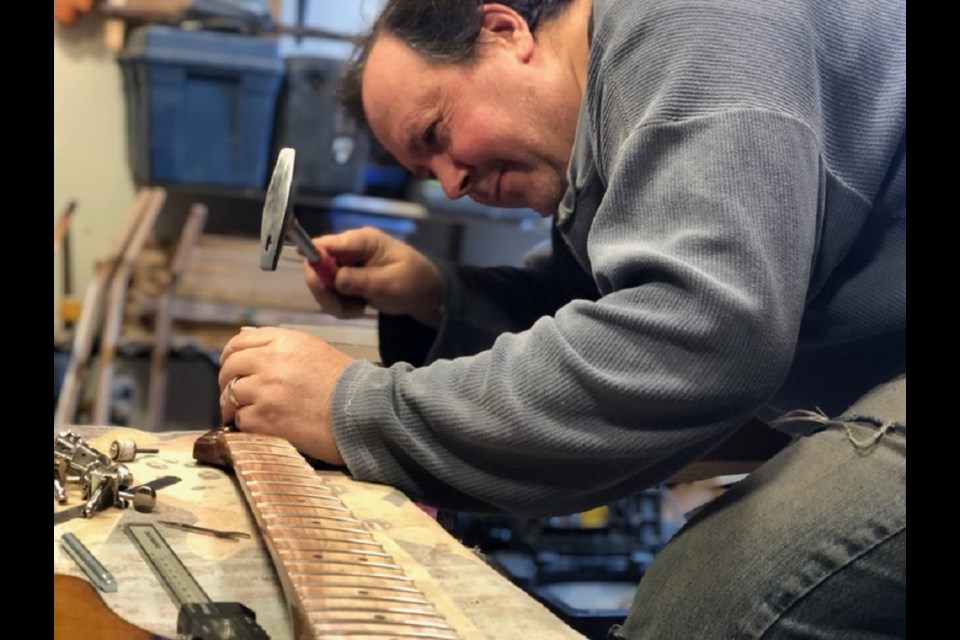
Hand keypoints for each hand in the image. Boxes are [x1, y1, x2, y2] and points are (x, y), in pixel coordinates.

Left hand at [218, 327, 355, 464]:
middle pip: (230, 367)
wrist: (364, 412)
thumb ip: (278, 343)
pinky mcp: (265, 419)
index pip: (240, 342)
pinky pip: (241, 420)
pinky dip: (248, 426)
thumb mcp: (314, 350)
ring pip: (230, 395)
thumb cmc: (345, 384)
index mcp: (285, 342)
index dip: (230, 355)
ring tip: (250, 413)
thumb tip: (244, 333)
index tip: (231, 367)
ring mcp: (266, 390)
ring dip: (235, 406)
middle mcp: (272, 361)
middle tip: (234, 394)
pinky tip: (264, 427)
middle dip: (227, 382)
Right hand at [303, 226, 443, 327]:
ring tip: (358, 309)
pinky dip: (341, 307)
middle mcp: (349, 250)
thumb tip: (333, 279)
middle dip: (325, 291)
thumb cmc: (414, 281)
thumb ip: (361, 280)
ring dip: (334, 303)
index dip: (315, 263)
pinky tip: (359, 309)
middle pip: (315, 267)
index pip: (324, 244)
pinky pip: (331, 295)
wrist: (427, 294)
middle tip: (344, 309)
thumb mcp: (390, 283)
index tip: (323, 287)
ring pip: (321, 285)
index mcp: (361, 240)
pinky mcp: (346, 281)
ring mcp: (346, 266)